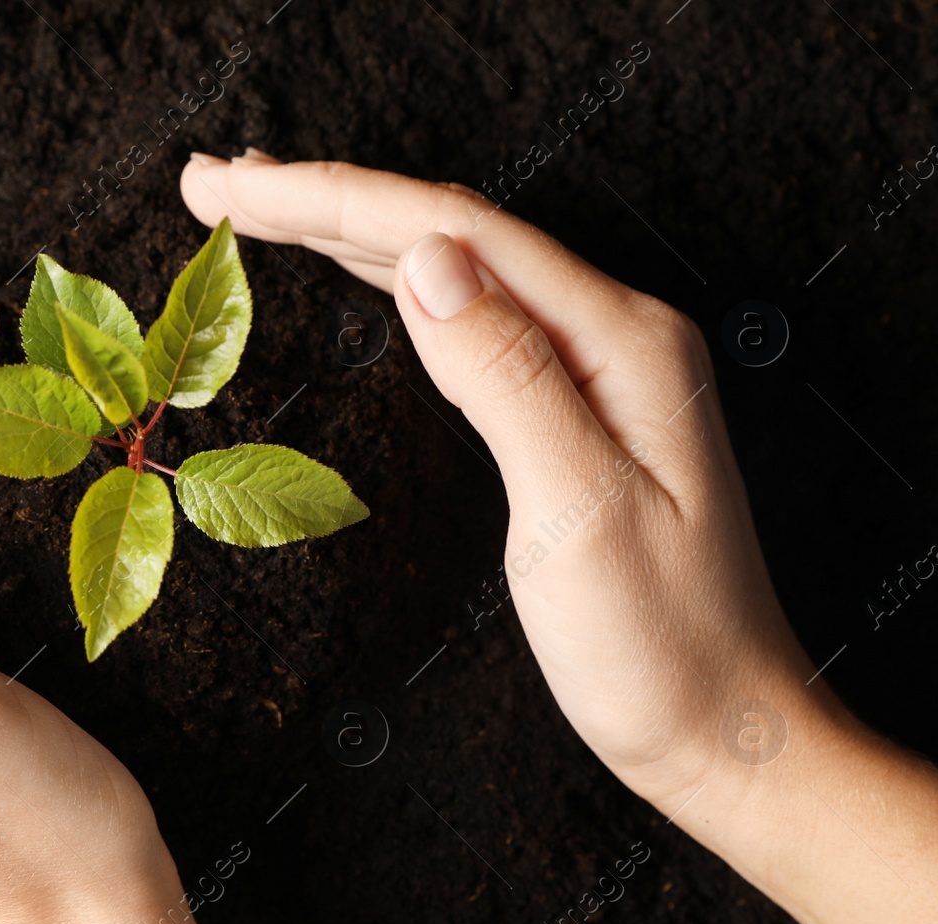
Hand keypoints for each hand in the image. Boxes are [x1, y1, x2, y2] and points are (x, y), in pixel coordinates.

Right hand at [184, 150, 808, 809]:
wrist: (723, 726)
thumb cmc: (660, 647)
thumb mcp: (579, 516)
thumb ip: (507, 379)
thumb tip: (431, 264)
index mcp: (621, 342)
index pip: (457, 233)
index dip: (336, 198)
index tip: (234, 189)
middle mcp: (614, 334)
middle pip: (452, 232)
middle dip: (327, 199)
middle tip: (213, 183)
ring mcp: (597, 367)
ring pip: (459, 267)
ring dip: (354, 230)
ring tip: (261, 206)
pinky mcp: (576, 406)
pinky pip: (474, 317)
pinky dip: (398, 284)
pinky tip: (363, 271)